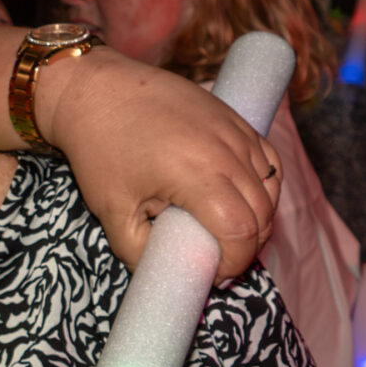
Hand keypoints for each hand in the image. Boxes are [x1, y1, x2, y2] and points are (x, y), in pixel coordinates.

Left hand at [43, 48, 278, 280]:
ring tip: (228, 233)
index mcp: (199, 175)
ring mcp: (235, 131)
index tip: (214, 275)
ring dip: (258, 217)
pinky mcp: (235, 118)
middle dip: (247, 246)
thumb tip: (166, 274)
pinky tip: (240, 199)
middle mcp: (227, 151)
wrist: (94, 91)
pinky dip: (263, 186)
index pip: (242, 232)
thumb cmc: (100, 149)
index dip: (233, 263)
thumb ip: (139, 252)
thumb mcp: (112, 211)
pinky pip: (268, 160)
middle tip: (220, 260)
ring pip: (271, 188)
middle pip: (263, 214)